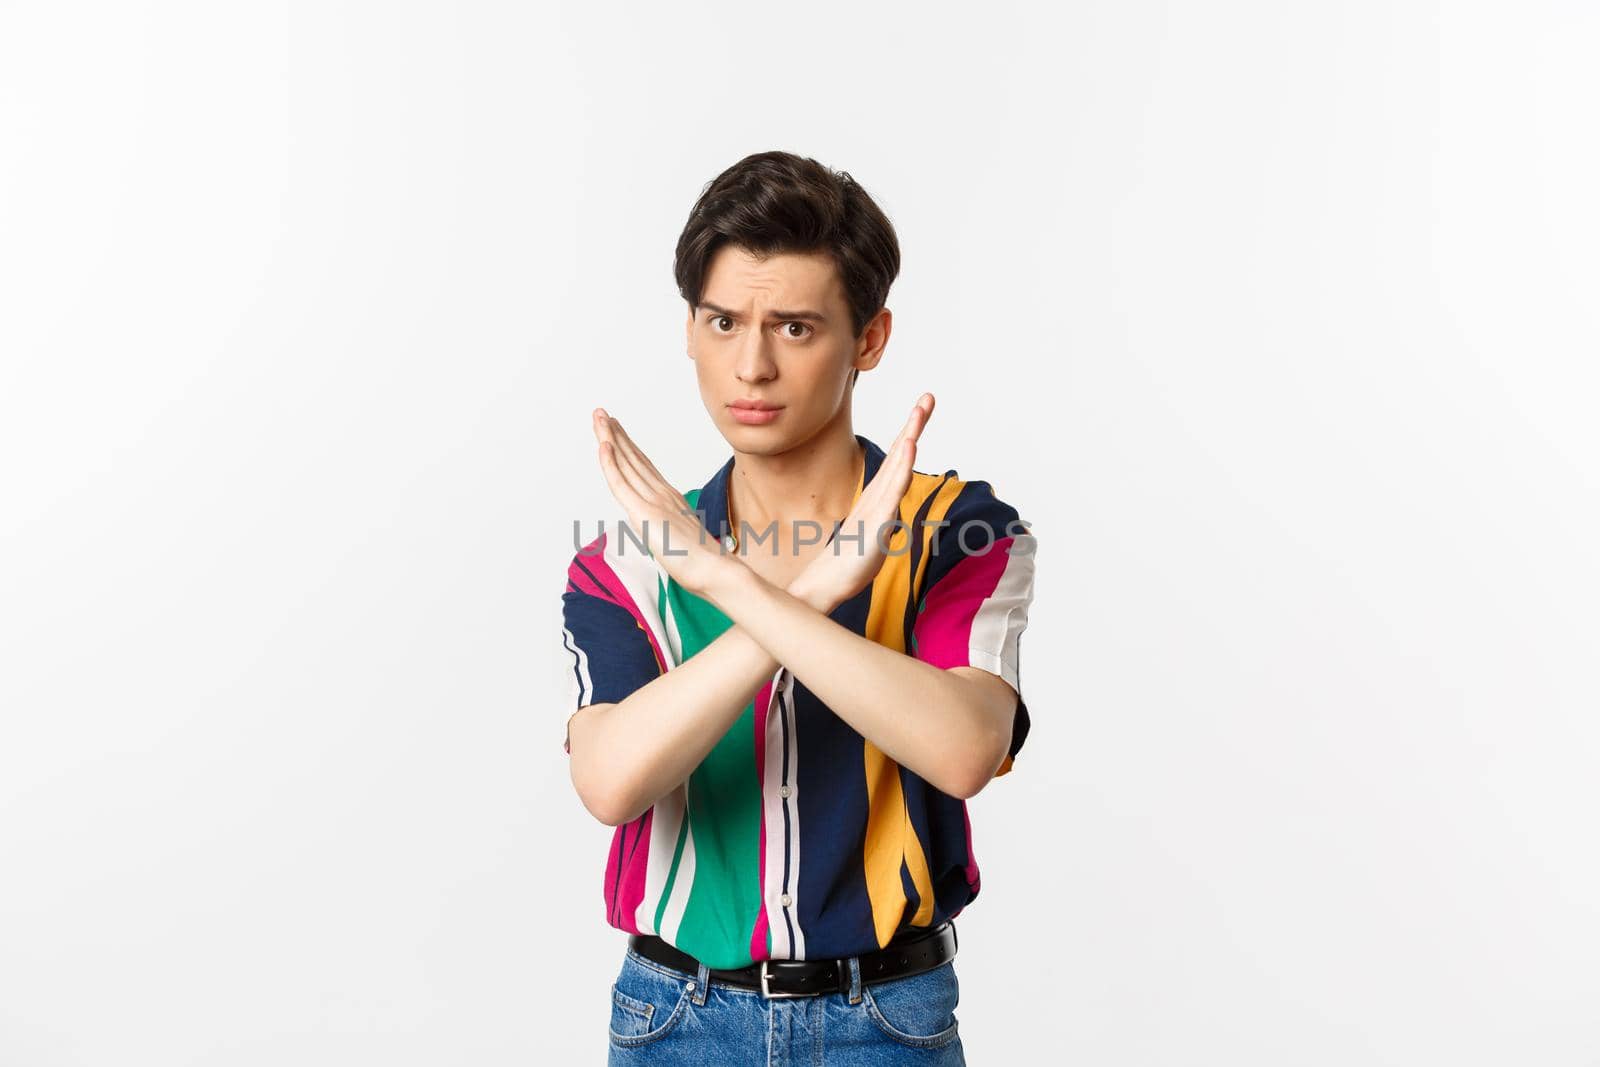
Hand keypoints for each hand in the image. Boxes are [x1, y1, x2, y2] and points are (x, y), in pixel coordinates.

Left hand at [592, 408, 732, 598]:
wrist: (716, 571)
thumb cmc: (704, 566)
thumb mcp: (682, 543)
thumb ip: (670, 531)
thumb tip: (658, 531)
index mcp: (670, 500)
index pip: (643, 467)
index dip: (628, 447)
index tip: (617, 431)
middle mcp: (661, 494)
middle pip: (633, 458)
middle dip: (616, 434)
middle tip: (602, 413)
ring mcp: (653, 501)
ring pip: (625, 463)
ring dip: (609, 437)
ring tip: (599, 416)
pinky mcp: (645, 512)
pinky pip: (622, 482)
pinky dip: (610, 462)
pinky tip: (603, 445)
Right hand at [797, 393, 934, 609]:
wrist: (822, 587)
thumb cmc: (846, 567)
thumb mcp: (874, 542)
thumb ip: (881, 525)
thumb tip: (890, 519)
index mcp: (877, 499)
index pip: (898, 463)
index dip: (910, 435)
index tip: (921, 410)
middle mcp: (877, 498)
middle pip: (899, 455)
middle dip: (914, 425)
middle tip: (928, 397)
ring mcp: (876, 509)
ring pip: (897, 467)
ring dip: (910, 437)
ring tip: (920, 412)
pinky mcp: (876, 525)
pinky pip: (892, 492)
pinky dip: (902, 468)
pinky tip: (909, 449)